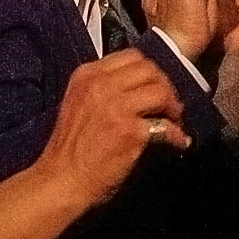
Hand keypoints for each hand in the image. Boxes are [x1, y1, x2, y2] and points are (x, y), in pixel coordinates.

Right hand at [38, 49, 188, 209]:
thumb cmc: (68, 149)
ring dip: (173, 107)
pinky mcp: (130, 131)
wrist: (60, 181)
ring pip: (161, 92)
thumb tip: (139, 85)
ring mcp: (116, 107)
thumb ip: (103, 88)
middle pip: (150, 70)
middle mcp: (101, 86)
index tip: (156, 85)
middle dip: (165, 86)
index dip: (150, 72)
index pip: (131, 56)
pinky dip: (176, 135)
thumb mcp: (78, 103)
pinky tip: (177, 142)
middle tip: (169, 104)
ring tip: (174, 121)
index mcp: (86, 76)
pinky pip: (165, 125)